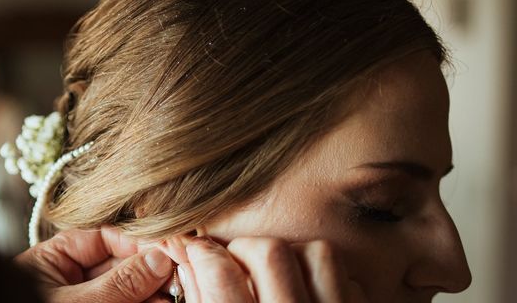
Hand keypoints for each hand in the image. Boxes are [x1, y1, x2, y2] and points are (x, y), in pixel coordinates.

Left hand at [14, 226, 173, 302]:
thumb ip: (118, 283)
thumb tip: (159, 260)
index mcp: (54, 260)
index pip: (105, 238)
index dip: (138, 242)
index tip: (168, 251)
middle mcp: (70, 278)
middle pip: (120, 264)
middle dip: (150, 272)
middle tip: (178, 277)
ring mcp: (83, 300)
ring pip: (126, 290)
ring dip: (152, 293)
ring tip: (175, 297)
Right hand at [179, 236, 367, 302]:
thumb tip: (190, 263)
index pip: (221, 275)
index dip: (203, 253)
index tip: (198, 249)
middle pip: (272, 252)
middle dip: (247, 248)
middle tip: (237, 259)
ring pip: (318, 253)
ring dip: (294, 255)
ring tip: (279, 272)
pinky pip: (350, 278)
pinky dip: (328, 277)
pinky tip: (310, 292)